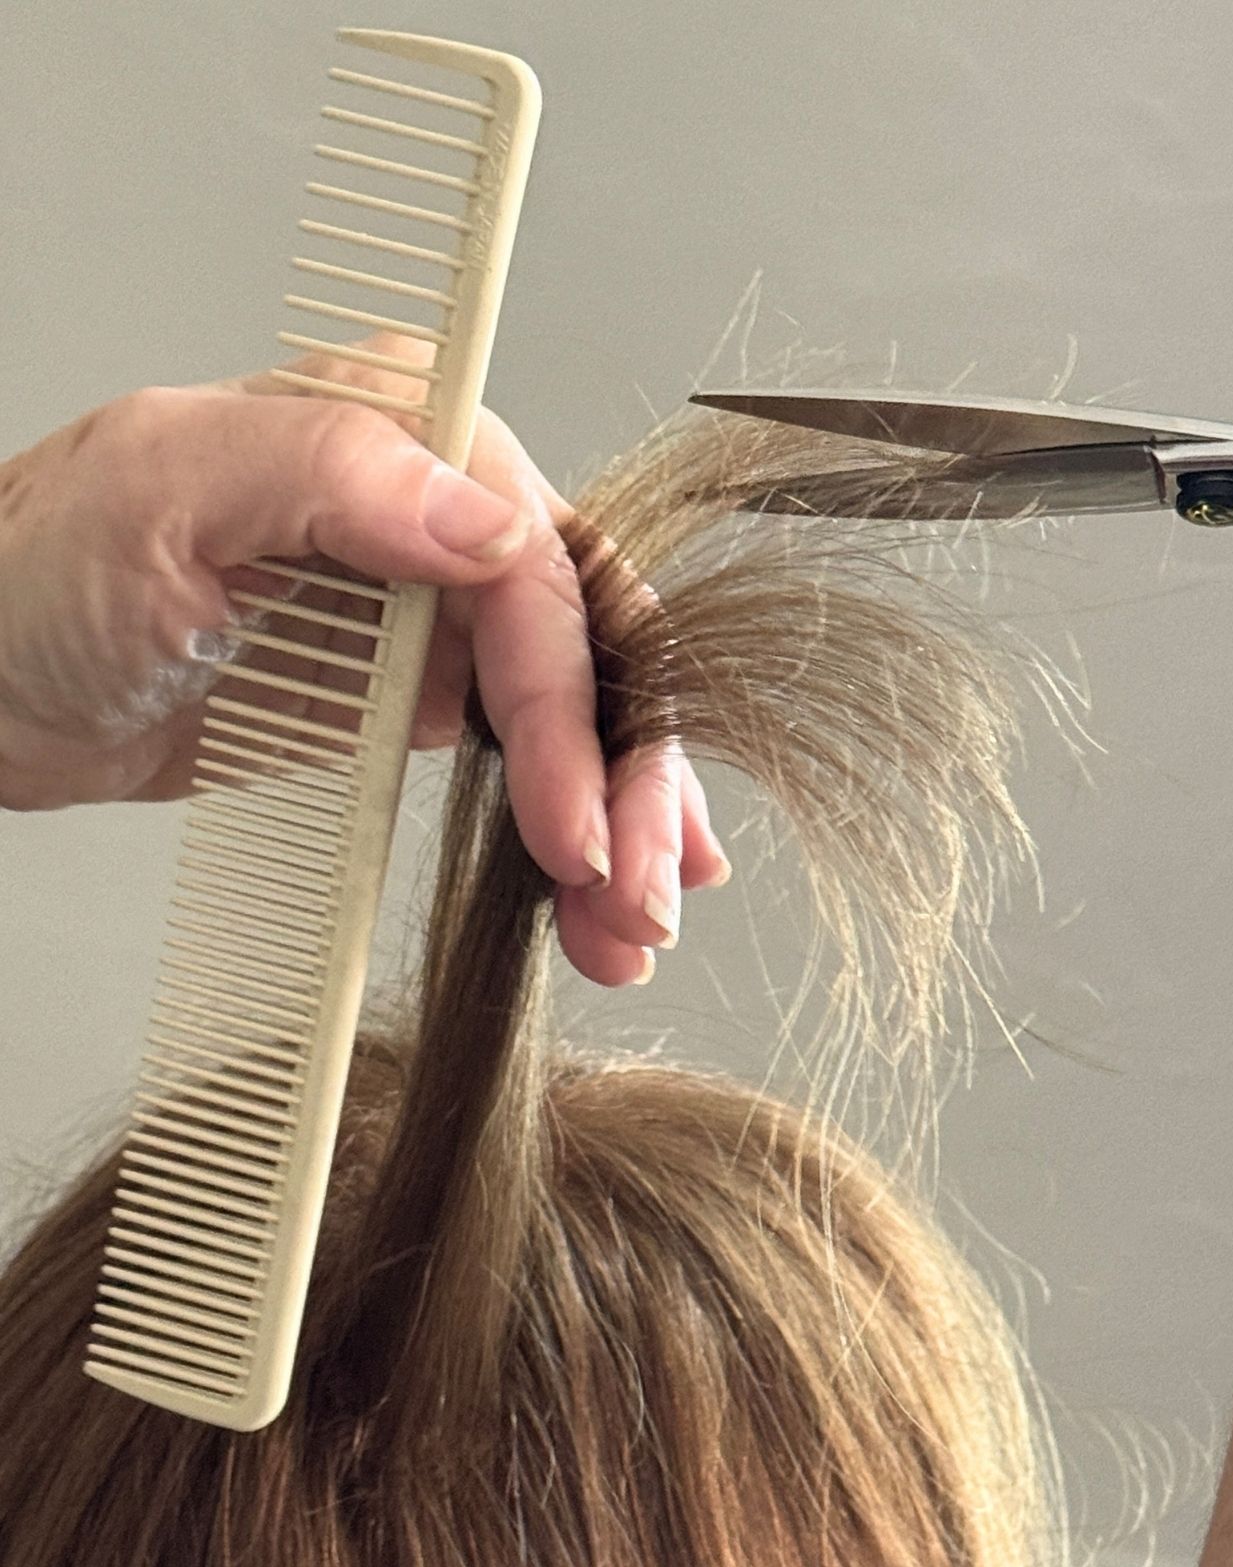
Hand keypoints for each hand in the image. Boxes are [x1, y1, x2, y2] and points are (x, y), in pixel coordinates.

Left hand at [0, 338, 729, 984]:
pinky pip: (525, 754)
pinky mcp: (417, 691)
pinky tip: (594, 891)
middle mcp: (433, 511)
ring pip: (574, 708)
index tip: (572, 827)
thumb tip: (486, 521)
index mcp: (395, 434)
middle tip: (633, 896)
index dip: (573, 705)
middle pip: (585, 644)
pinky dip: (568, 823)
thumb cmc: (34, 573)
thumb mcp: (160, 499)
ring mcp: (432, 606)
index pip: (535, 571)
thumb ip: (329, 479)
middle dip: (626, 781)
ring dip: (620, 820)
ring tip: (629, 927)